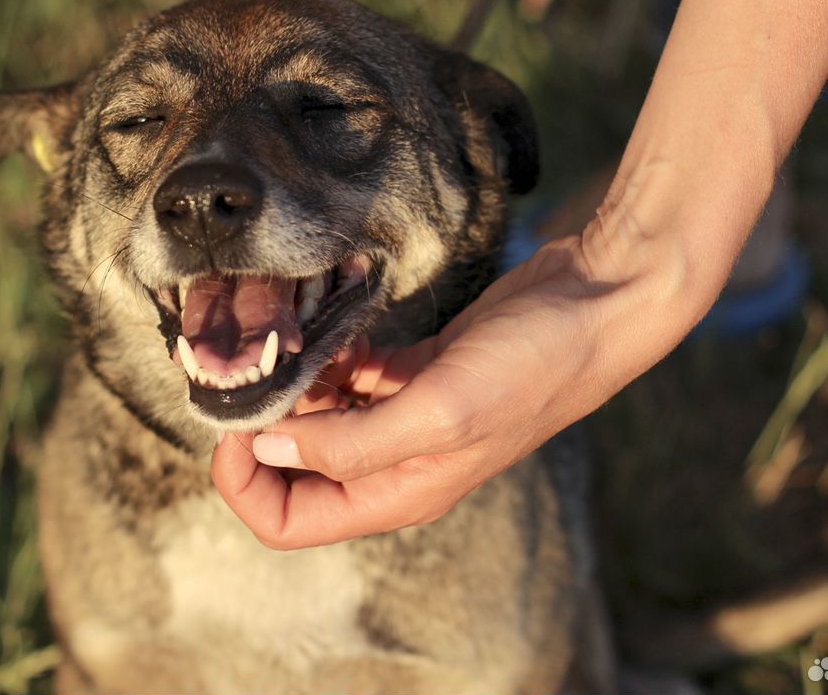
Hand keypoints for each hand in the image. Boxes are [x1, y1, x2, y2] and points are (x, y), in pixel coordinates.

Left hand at [211, 225, 711, 548]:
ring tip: (289, 344)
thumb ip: (349, 442)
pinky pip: (350, 378)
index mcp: (397, 493)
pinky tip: (335, 331)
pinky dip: (331, 359)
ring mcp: (404, 418)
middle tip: (251, 376)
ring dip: (295, 388)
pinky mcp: (415, 373)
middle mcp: (394, 465)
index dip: (245, 483)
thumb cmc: (531, 367)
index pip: (288, 521)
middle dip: (261, 430)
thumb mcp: (437, 412)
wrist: (595, 307)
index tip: (232, 425)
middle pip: (294, 473)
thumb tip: (268, 447)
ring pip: (318, 420)